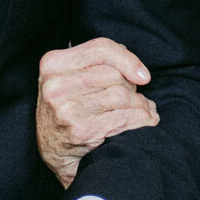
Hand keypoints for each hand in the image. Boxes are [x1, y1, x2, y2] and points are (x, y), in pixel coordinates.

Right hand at [35, 39, 155, 188]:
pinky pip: (124, 117)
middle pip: (114, 74)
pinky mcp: (81, 130)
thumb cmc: (66, 108)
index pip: (101, 48)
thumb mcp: (69, 77)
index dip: (128, 59)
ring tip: (144, 108)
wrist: (52, 151)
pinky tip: (147, 120)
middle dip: (131, 86)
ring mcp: (67, 108)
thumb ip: (96, 63)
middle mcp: (56, 85)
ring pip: (122, 95)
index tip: (143, 75)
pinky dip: (142, 118)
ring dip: (141, 103)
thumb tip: (138, 70)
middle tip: (133, 97)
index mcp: (53, 64)